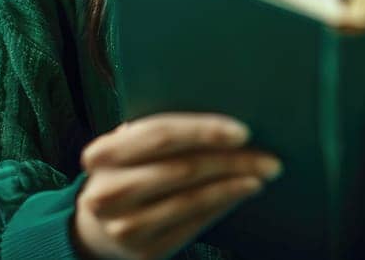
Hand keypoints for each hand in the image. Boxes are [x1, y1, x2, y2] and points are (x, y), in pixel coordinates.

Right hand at [72, 112, 281, 259]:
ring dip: (234, 185)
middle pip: (183, 168)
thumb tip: (220, 118)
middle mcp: (109, 192)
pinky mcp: (146, 251)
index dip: (203, 131)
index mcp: (102, 154)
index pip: (160, 135)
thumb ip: (156, 134)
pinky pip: (195, 223)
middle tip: (268, 158)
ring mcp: (126, 226)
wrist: (95, 229)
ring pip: (193, 199)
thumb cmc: (124, 174)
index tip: (242, 132)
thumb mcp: (126, 150)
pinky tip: (241, 192)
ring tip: (262, 175)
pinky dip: (223, 204)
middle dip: (232, 161)